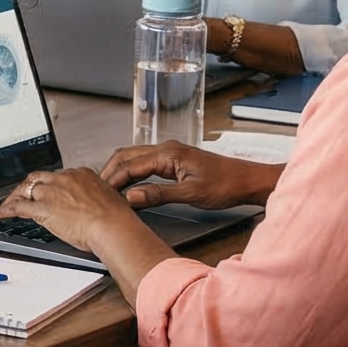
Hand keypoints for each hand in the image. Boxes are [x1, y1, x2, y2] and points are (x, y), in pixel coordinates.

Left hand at [0, 168, 132, 250]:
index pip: (58, 176)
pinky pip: (17, 207)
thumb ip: (96, 199)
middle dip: (29, 187)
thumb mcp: (109, 200)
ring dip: (15, 198)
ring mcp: (51, 192)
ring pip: (25, 190)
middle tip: (24, 195)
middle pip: (38, 179)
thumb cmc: (117, 219)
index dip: (51, 185)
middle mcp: (64, 179)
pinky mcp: (41, 207)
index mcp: (82, 174)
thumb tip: (93, 206)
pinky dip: (4, 210)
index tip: (49, 191)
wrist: (113, 227)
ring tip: (9, 204)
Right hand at [99, 141, 277, 210]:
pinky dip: (131, 172)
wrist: (249, 181)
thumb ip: (159, 195)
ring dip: (119, 172)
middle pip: (125, 156)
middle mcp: (166, 149)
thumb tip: (131, 197)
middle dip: (109, 173)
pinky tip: (129, 185)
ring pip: (133, 158)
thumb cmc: (227, 185)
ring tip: (108, 189)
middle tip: (98, 191)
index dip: (112, 180)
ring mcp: (169, 154)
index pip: (129, 165)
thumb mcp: (192, 194)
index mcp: (168, 154)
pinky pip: (144, 163)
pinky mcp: (174, 161)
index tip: (101, 195)